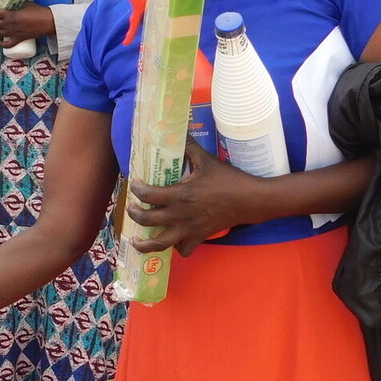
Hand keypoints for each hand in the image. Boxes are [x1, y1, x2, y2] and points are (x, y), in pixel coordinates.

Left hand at [0, 3, 55, 45]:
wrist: (48, 22)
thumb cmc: (38, 11)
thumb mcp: (26, 4)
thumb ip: (17, 4)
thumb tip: (13, 2)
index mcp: (11, 15)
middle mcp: (10, 25)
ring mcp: (13, 33)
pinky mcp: (19, 39)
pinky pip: (8, 44)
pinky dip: (2, 44)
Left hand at [125, 139, 261, 255]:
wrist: (249, 200)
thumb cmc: (228, 180)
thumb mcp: (206, 160)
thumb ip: (188, 146)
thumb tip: (178, 130)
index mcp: (180, 195)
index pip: (148, 195)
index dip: (137, 189)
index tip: (135, 183)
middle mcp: (180, 215)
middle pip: (147, 220)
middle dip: (134, 214)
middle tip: (131, 207)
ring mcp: (189, 229)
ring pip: (160, 243)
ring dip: (145, 244)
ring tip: (136, 240)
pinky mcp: (199, 237)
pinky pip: (183, 249)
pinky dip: (175, 247)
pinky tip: (171, 240)